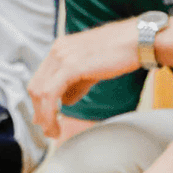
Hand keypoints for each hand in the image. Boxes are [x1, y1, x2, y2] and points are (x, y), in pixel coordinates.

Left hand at [27, 20, 143, 137]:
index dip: (38, 102)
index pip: (39, 78)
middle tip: (48, 130)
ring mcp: (62, 57)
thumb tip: (65, 101)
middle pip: (36, 86)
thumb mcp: (92, 69)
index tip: (43, 119)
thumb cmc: (120, 53)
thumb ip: (76, 84)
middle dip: (39, 112)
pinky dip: (49, 113)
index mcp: (60, 48)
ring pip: (40, 92)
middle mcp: (57, 50)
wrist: (137, 40)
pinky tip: (57, 125)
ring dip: (44, 117)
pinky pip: (51, 94)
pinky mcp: (71, 66)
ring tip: (53, 132)